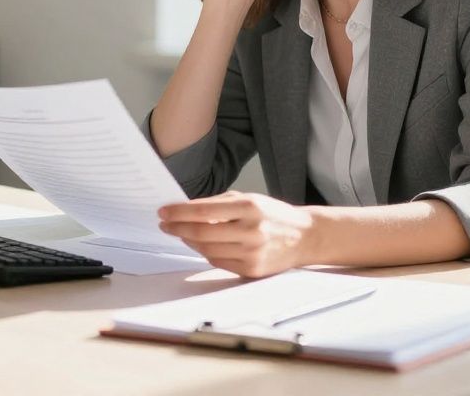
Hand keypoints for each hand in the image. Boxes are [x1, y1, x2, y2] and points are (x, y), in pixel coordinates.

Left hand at [158, 191, 313, 277]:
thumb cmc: (274, 215)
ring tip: (182, 233)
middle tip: (165, 224)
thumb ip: (219, 204)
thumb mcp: (249, 199)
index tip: (164, 212)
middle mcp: (251, 231)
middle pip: (201, 232)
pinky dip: (206, 253)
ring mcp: (252, 253)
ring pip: (207, 250)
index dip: (179, 212)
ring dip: (189, 241)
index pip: (204, 211)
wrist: (305, 237)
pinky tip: (202, 244)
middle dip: (178, 228)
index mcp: (250, 207)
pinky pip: (218, 262)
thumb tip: (186, 210)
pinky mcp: (252, 270)